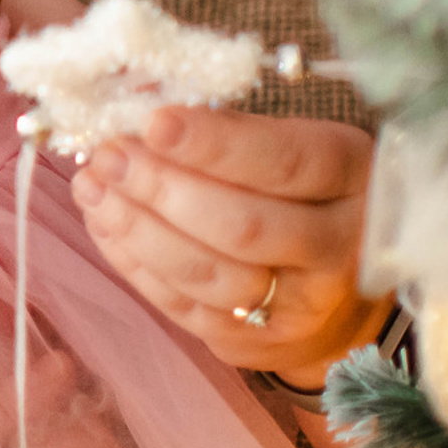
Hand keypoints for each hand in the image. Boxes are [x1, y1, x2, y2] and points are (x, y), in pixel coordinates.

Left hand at [73, 104, 387, 388]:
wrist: (343, 293)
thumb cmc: (309, 193)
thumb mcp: (301, 144)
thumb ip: (235, 128)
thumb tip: (145, 104)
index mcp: (356, 181)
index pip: (286, 163)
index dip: (216, 145)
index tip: (154, 122)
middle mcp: (338, 252)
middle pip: (242, 227)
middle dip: (162, 188)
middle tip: (108, 155)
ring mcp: (295, 308)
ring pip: (207, 274)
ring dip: (136, 228)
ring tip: (91, 186)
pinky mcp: (252, 343)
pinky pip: (182, 304)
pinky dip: (133, 262)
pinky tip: (104, 222)